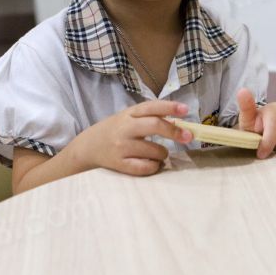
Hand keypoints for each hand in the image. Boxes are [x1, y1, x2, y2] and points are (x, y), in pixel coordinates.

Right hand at [72, 100, 193, 175]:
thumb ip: (150, 117)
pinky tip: (153, 164)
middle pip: (154, 125)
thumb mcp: (129, 117)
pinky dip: (154, 166)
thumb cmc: (115, 130)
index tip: (186, 109)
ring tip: (161, 153)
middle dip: (174, 132)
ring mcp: (121, 147)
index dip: (170, 107)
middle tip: (188, 137)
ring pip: (153, 150)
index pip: (151, 106)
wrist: (88, 147)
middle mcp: (125, 128)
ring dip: (163, 153)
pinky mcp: (119, 164)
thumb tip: (177, 121)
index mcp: (129, 113)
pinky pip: (144, 167)